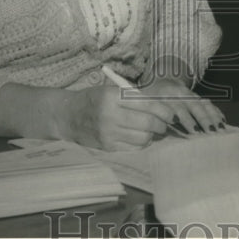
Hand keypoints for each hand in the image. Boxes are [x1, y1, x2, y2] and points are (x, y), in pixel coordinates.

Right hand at [57, 85, 174, 150]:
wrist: (68, 116)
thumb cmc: (94, 99)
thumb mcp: (111, 90)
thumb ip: (134, 97)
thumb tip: (162, 106)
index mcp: (112, 96)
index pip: (146, 104)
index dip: (163, 110)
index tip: (170, 113)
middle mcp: (110, 116)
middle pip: (147, 123)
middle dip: (161, 124)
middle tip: (164, 123)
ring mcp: (108, 134)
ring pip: (143, 138)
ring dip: (152, 135)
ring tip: (152, 130)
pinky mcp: (107, 147)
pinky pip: (133, 148)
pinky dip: (142, 143)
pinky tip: (140, 137)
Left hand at [137, 75, 226, 133]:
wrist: (158, 82)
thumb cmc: (150, 102)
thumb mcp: (147, 107)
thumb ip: (154, 118)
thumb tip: (159, 134)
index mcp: (165, 95)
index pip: (177, 108)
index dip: (186, 119)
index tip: (193, 132)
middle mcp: (179, 93)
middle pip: (193, 106)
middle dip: (203, 119)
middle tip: (210, 132)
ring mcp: (190, 93)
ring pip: (203, 104)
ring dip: (212, 116)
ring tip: (220, 129)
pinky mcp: (196, 96)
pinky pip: (208, 103)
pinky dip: (216, 112)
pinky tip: (222, 121)